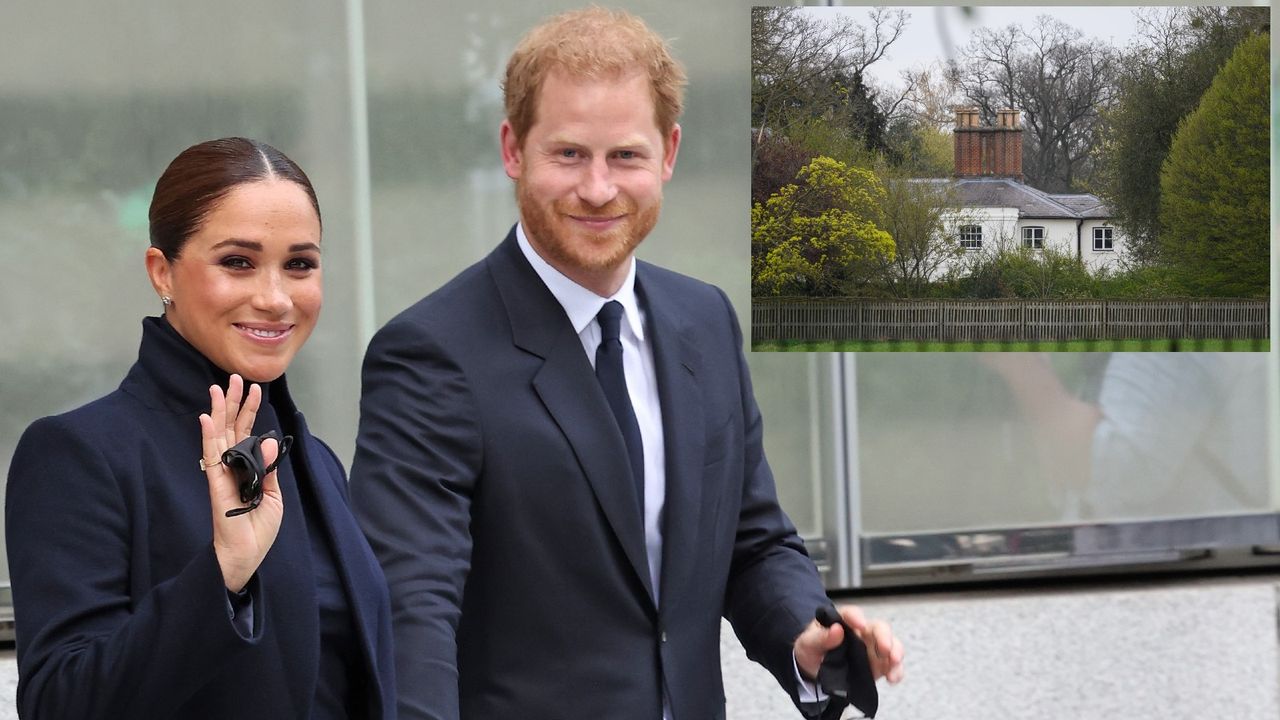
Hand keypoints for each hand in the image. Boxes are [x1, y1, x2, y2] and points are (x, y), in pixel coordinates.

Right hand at [199, 374, 284, 591]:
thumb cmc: (258, 529)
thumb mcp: (273, 496)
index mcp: (247, 468)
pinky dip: (209, 437)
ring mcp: (223, 474)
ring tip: (219, 387)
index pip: (247, 433)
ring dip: (220, 411)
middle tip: (235, 378)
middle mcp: (232, 467)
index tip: (255, 388)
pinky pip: (211, 458)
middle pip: (232, 428)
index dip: (251, 411)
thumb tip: (268, 440)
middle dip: (233, 402)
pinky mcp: (217, 485)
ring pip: (220, 436)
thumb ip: (269, 468)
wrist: (247, 555)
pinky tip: (206, 419)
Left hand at [794, 604, 904, 684]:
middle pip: (878, 628)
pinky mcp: (878, 665)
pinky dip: (896, 670)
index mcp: (842, 622)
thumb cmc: (811, 650)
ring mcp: (871, 649)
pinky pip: (892, 665)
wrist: (814, 671)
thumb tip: (836, 630)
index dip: (856, 617)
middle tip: (885, 649)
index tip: (859, 624)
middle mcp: (861, 633)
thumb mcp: (807, 643)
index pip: (851, 614)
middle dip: (884, 636)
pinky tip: (893, 678)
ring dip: (895, 652)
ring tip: (894, 662)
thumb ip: (820, 637)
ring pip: (890, 644)